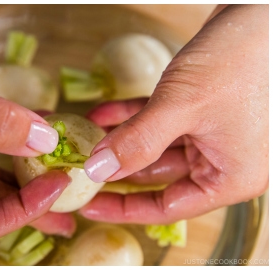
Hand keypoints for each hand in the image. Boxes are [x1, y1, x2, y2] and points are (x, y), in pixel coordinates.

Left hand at [80, 5, 267, 223]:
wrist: (263, 12)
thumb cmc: (241, 59)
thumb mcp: (182, 106)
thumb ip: (138, 141)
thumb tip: (98, 170)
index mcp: (232, 177)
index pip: (169, 206)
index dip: (124, 208)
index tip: (86, 205)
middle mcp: (225, 160)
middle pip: (158, 178)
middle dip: (115, 169)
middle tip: (75, 170)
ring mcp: (214, 134)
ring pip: (155, 147)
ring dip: (119, 141)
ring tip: (81, 139)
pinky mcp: (204, 108)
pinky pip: (160, 122)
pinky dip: (132, 118)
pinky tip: (101, 114)